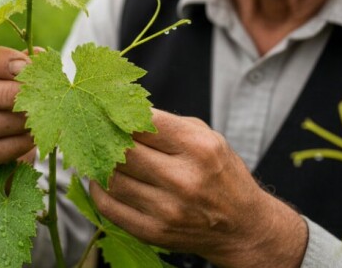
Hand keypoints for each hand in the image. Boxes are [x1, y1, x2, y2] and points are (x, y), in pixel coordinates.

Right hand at [0, 43, 35, 177]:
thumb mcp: (13, 77)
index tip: (27, 67)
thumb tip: (39, 57)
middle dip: (7, 95)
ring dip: (12, 122)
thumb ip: (24, 65)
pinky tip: (30, 140)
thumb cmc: (8, 99)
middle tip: (37, 97)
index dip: (0, 61)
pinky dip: (12, 146)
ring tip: (37, 120)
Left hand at [90, 109, 307, 266]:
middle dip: (107, 137)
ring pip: (111, 178)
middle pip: (123, 150)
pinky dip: (99, 190)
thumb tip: (119, 109)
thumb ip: (166, 123)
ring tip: (100, 155)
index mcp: (199, 148)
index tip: (109, 110)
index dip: (119, 113)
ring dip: (99, 164)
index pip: (143, 121)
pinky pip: (109, 207)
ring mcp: (168, 210)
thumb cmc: (220, 173)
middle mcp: (184, 179)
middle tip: (99, 131)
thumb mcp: (206, 137)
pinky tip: (102, 180)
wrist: (242, 226)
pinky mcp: (154, 232)